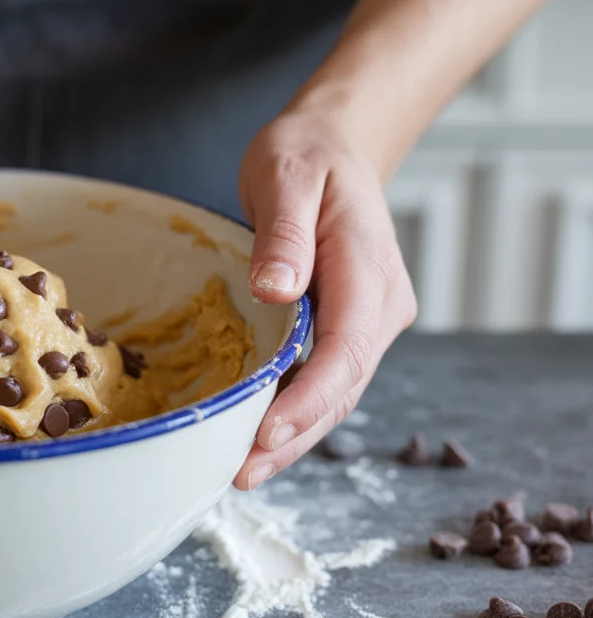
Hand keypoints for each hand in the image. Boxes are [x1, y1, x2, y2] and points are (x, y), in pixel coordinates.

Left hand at [233, 110, 417, 490]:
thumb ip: (284, 235)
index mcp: (368, 269)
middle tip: (240, 472)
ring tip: (242, 470)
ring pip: (336, 393)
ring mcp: (367, 320)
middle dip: (295, 436)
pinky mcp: (347, 326)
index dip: (309, 398)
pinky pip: (324, 379)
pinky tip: (256, 437)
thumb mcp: (287, 176)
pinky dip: (293, 411)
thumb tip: (277, 291)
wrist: (334, 145)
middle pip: (342, 387)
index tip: (268, 432)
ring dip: (293, 435)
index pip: (345, 350)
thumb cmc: (306, 156)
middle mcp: (379, 305)